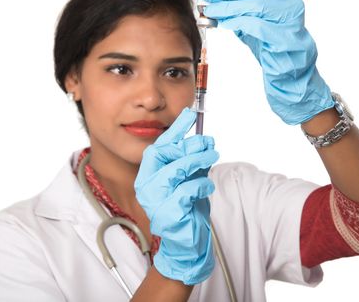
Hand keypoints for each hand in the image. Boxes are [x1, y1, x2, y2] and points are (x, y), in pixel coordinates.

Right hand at [134, 107, 218, 284]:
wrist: (186, 244)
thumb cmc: (186, 210)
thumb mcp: (188, 179)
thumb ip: (190, 161)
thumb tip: (202, 138)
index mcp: (148, 176)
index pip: (159, 146)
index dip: (175, 130)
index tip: (189, 114)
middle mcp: (147, 187)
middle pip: (164, 154)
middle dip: (188, 145)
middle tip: (209, 142)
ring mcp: (155, 201)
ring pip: (176, 170)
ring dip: (197, 160)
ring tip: (212, 157)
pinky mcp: (168, 214)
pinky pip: (186, 190)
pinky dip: (200, 184)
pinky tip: (207, 185)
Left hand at [199, 0, 333, 124]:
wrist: (291, 72)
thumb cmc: (272, 45)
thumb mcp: (251, 20)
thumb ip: (237, 6)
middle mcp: (289, 0)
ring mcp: (290, 18)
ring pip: (255, 5)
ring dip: (228, 7)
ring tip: (211, 10)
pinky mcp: (287, 38)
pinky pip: (260, 27)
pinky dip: (240, 23)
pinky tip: (226, 24)